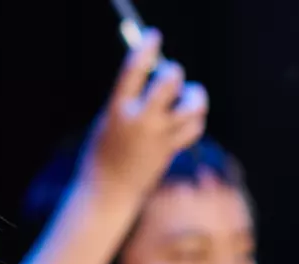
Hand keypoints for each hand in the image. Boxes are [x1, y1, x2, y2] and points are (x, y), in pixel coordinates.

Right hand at [80, 28, 208, 199]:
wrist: (107, 191)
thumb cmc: (102, 153)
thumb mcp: (108, 121)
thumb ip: (128, 99)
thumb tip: (155, 74)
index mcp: (117, 111)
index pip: (134, 69)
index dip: (146, 48)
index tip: (153, 37)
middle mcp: (140, 122)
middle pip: (169, 82)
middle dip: (173, 72)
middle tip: (171, 75)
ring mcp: (158, 137)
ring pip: (191, 106)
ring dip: (194, 95)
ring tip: (188, 96)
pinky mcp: (170, 151)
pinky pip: (194, 127)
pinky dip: (195, 118)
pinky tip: (187, 118)